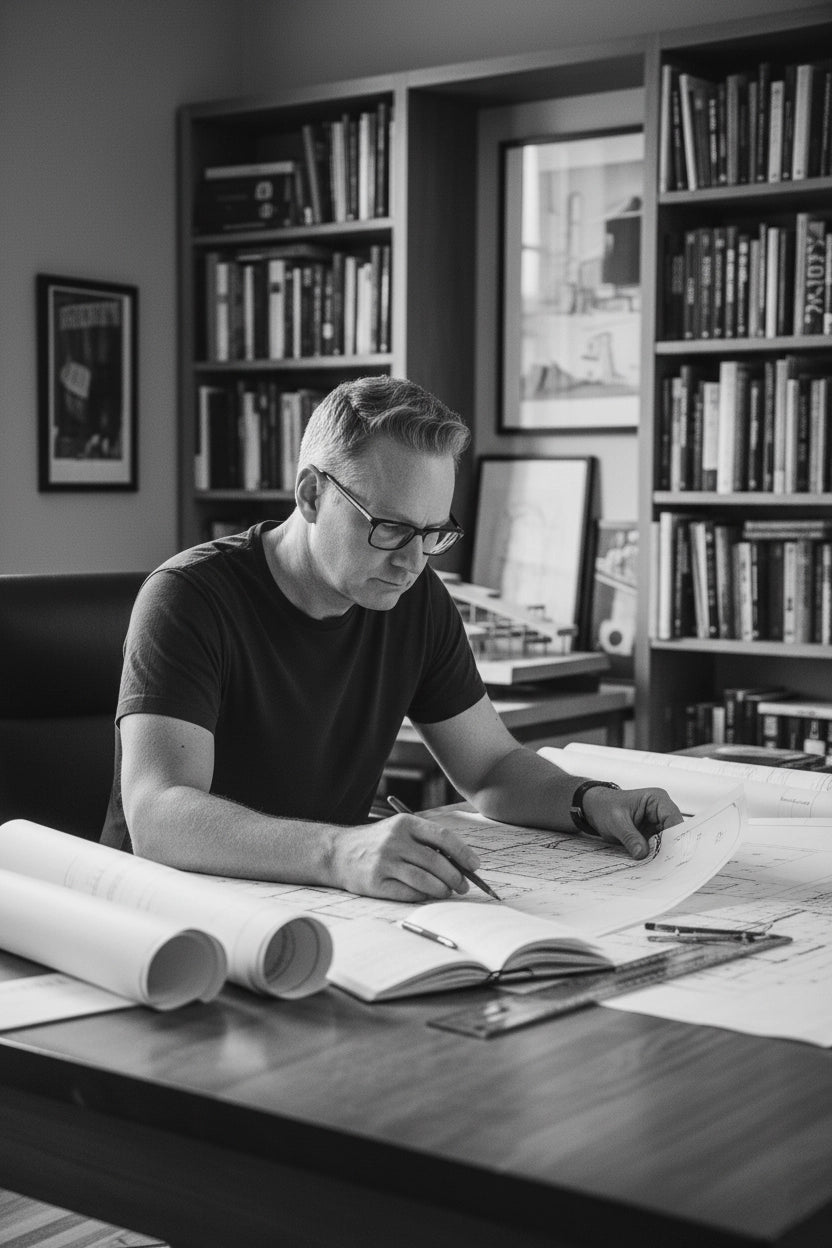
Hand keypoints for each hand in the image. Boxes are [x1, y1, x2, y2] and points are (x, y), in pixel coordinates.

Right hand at [330, 813, 481, 900]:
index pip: (442, 836)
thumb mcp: (399, 831)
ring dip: (442, 889)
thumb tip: (461, 863)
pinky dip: (423, 896)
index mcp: (405, 823)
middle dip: (456, 876)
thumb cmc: (377, 843)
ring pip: (424, 879)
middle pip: (436, 861)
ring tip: (448, 892)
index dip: (463, 852)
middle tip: (463, 886)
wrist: (337, 853)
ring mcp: (384, 862)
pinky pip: (408, 893)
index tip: (475, 866)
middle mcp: (394, 840)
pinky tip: (428, 895)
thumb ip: (426, 842)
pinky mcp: (375, 882)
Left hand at [580, 786, 683, 859]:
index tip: (672, 855)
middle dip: (670, 849)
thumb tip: (642, 854)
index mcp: (657, 800)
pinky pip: (659, 847)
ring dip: (663, 854)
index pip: (673, 819)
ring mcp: (659, 824)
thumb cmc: (605, 808)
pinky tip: (653, 867)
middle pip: (675, 833)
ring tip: (659, 869)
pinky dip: (656, 856)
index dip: (675, 837)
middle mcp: (662, 811)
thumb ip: (630, 837)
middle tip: (666, 867)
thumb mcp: (616, 822)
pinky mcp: (653, 835)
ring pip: (669, 842)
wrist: (596, 809)